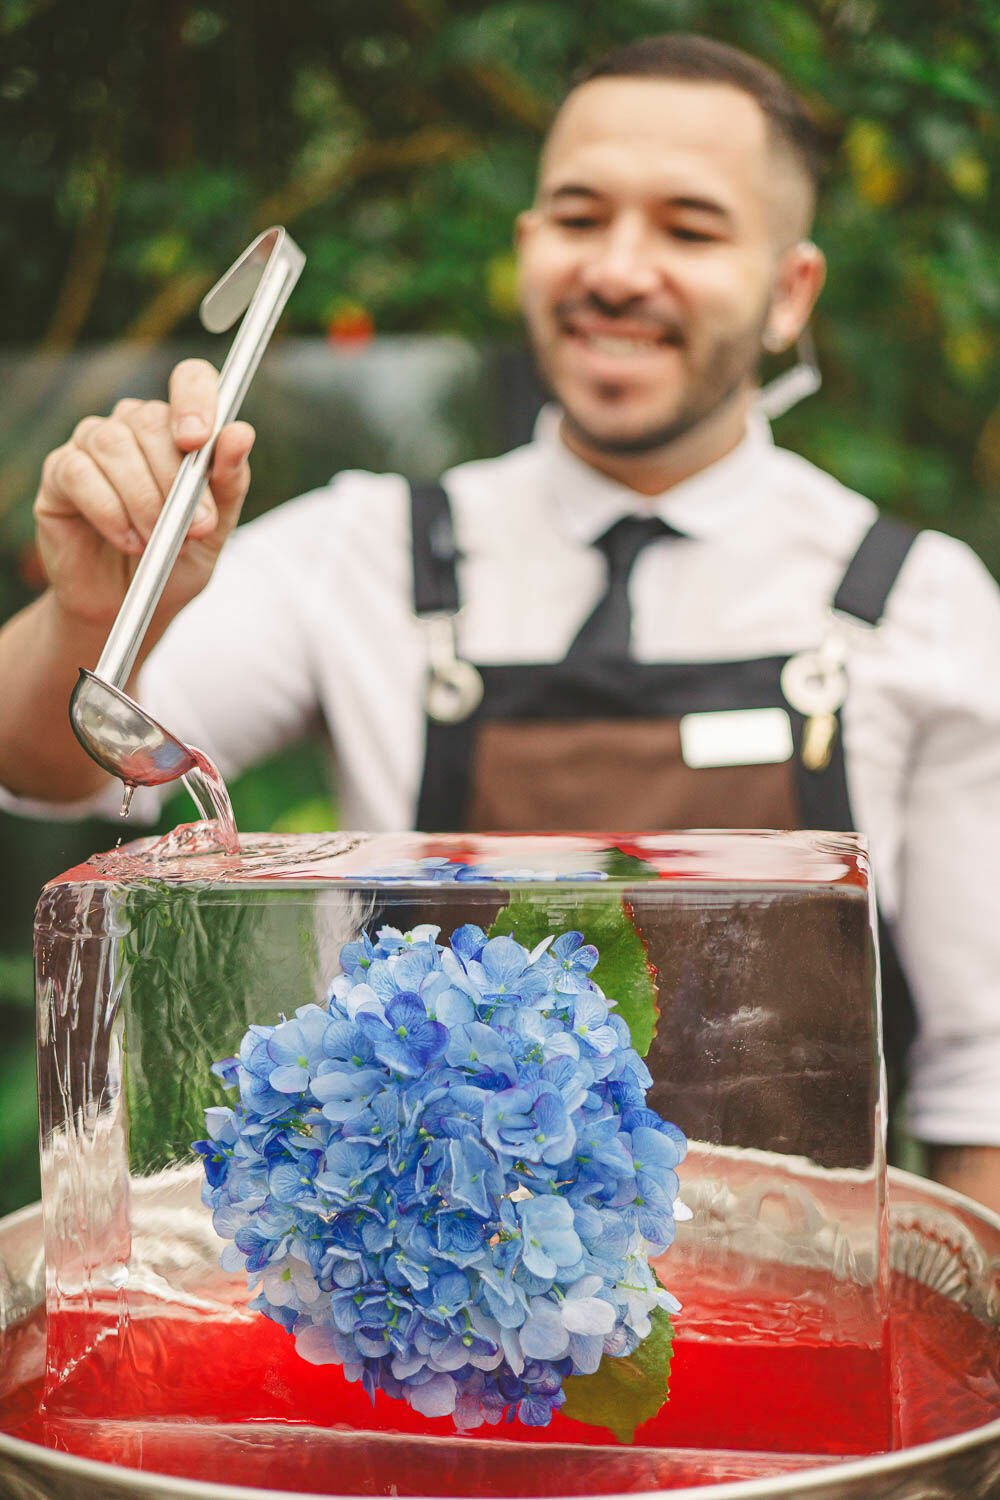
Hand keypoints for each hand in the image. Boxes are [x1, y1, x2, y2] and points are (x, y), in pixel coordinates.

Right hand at [34, 357, 254, 638]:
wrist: (132, 604)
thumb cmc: (176, 559)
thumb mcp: (216, 528)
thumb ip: (230, 481)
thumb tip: (241, 433)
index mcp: (179, 428)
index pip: (190, 379)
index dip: (196, 399)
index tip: (198, 441)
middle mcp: (133, 426)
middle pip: (151, 420)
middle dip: (176, 480)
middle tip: (194, 528)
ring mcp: (93, 445)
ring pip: (115, 445)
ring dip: (144, 500)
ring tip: (157, 543)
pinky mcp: (60, 473)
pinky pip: (81, 475)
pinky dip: (110, 512)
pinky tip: (127, 540)